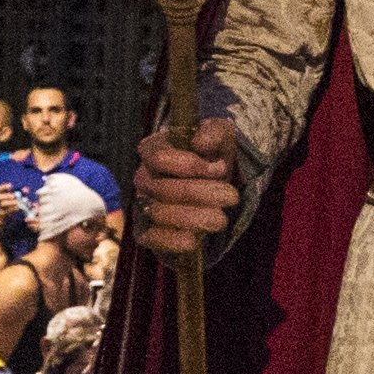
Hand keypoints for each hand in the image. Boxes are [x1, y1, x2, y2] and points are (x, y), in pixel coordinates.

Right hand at [132, 122, 240, 251]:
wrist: (215, 183)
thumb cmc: (213, 155)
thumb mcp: (221, 136)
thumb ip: (213, 133)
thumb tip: (201, 143)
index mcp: (154, 149)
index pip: (159, 157)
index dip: (190, 165)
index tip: (219, 169)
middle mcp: (143, 177)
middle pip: (162, 189)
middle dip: (199, 194)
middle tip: (231, 197)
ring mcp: (142, 204)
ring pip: (158, 213)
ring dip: (192, 218)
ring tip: (221, 219)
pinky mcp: (147, 231)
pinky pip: (150, 238)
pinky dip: (171, 241)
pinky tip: (194, 240)